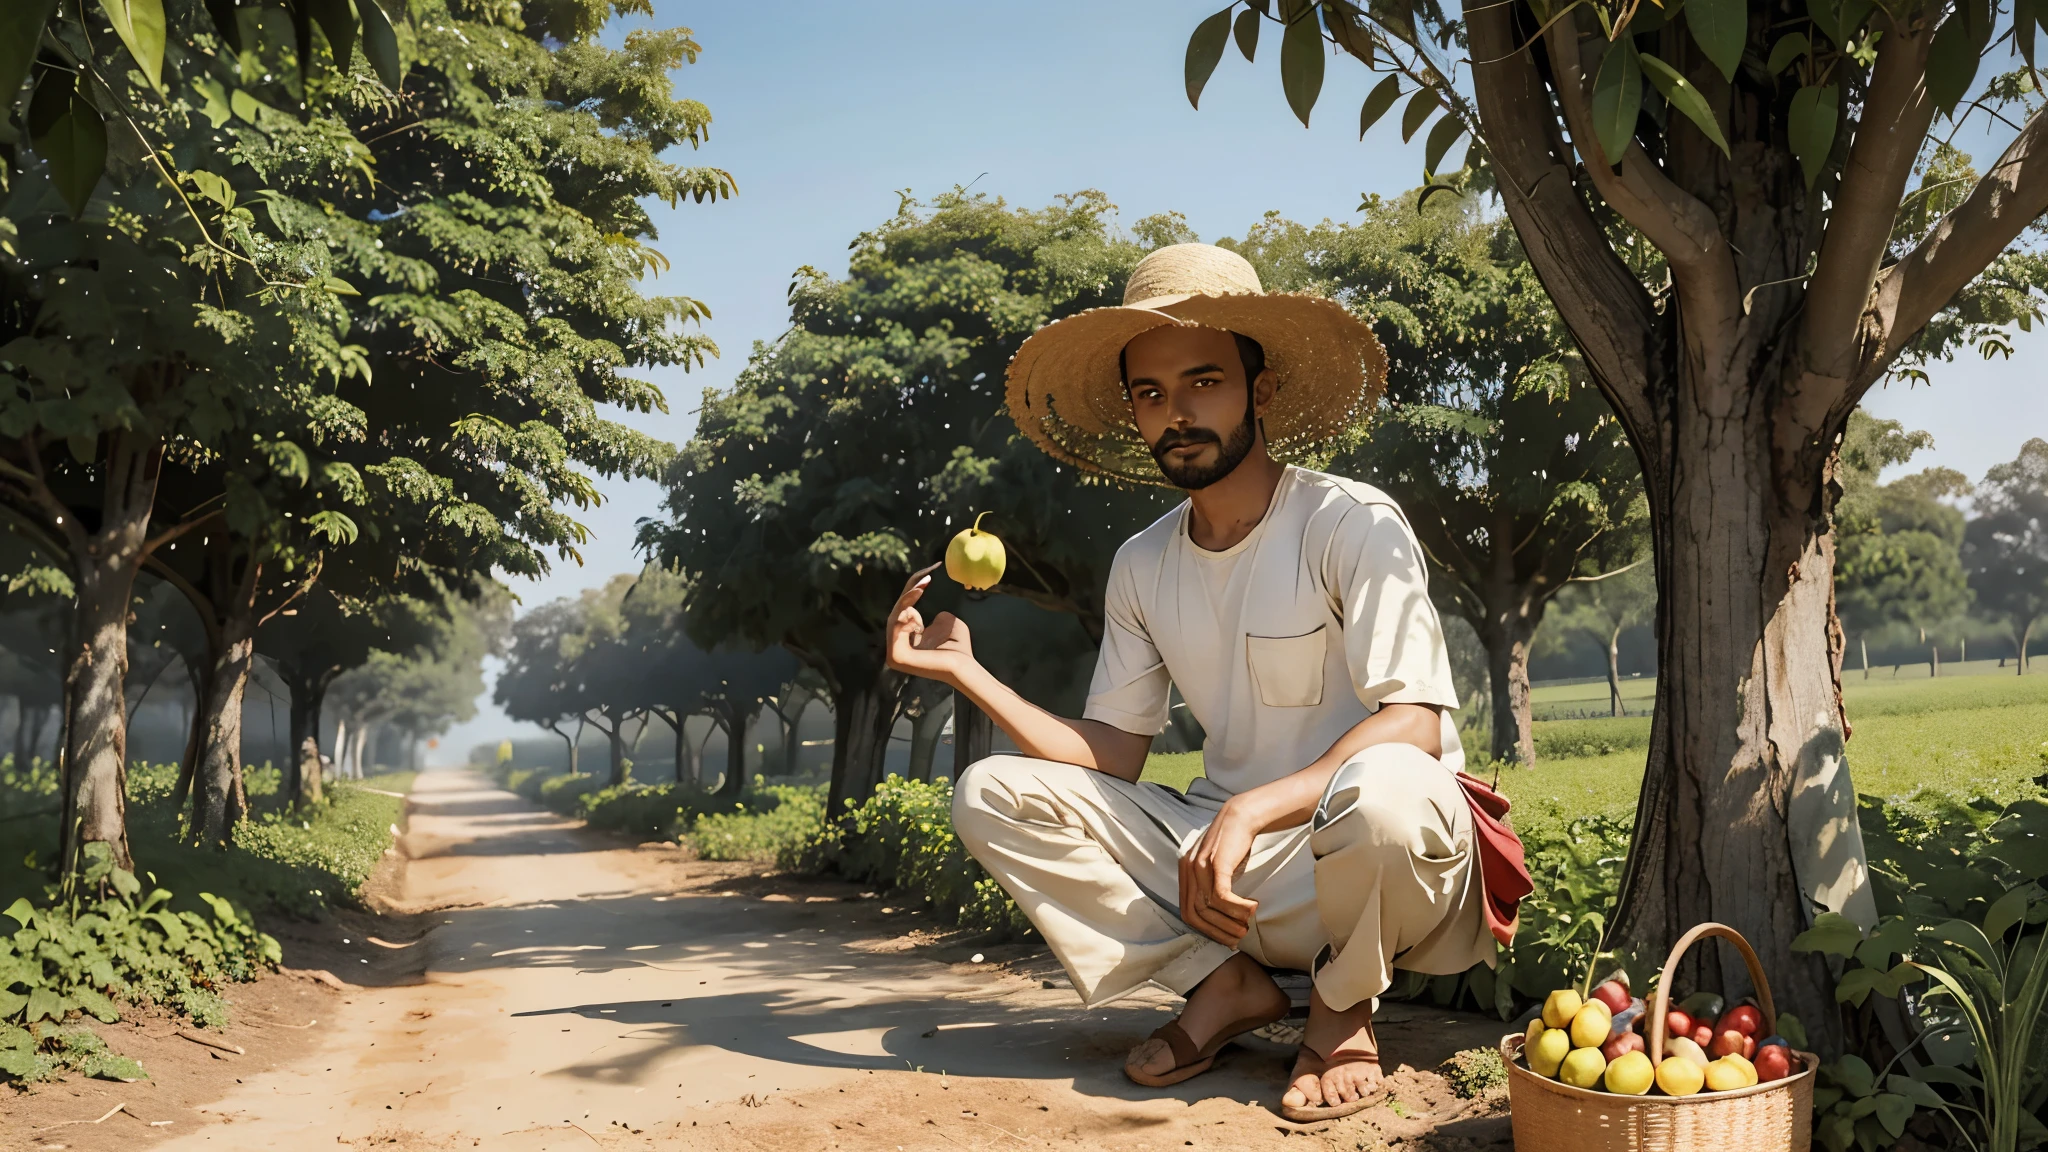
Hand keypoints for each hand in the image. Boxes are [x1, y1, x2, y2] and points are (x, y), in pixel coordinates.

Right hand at [885, 562, 975, 682]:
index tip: (929, 575)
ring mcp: (894, 653)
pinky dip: (904, 615)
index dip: (913, 590)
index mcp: (908, 638)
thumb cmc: (959, 647)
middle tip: (925, 579)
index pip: (904, 609)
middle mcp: (897, 645)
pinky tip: (916, 606)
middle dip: (910, 592)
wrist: (964, 665)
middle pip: (898, 611)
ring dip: (907, 600)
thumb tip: (927, 613)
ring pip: (895, 617)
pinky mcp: (895, 657)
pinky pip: (894, 630)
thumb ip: (936, 615)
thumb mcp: (947, 622)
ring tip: (921, 589)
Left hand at [1180, 802, 1259, 947]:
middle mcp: (1188, 870)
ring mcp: (1199, 866)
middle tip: (1239, 936)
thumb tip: (1221, 919)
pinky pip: (1221, 895)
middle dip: (1218, 931)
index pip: (1187, 914)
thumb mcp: (1216, 867)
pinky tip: (1252, 907)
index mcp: (1185, 874)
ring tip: (1248, 923)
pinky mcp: (1215, 863)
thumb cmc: (1234, 845)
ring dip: (1231, 921)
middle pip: (1195, 914)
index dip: (1207, 931)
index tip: (1226, 939)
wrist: (1242, 816)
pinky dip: (1237, 907)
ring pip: (1209, 907)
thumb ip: (1212, 887)